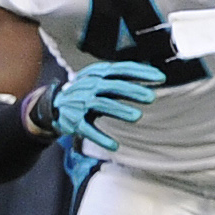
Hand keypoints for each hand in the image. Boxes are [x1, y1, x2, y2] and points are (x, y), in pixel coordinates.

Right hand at [36, 61, 162, 152]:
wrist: (53, 105)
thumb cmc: (87, 91)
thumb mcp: (102, 80)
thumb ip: (123, 79)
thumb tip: (153, 76)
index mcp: (98, 73)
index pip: (122, 69)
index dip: (141, 72)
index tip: (161, 78)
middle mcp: (89, 86)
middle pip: (113, 86)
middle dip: (132, 91)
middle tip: (151, 97)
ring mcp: (81, 104)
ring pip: (102, 105)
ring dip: (120, 111)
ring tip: (137, 116)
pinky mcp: (74, 122)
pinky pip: (88, 130)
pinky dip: (101, 138)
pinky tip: (114, 146)